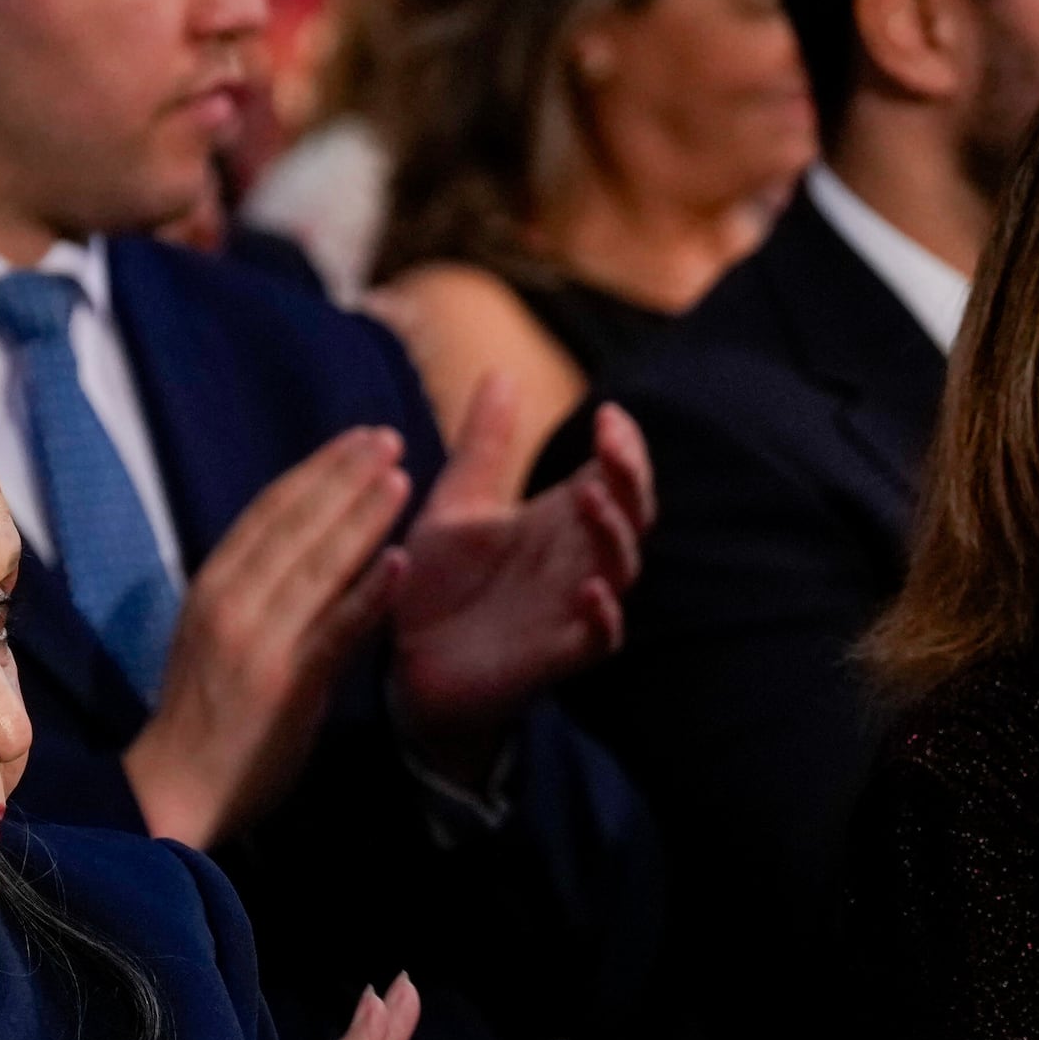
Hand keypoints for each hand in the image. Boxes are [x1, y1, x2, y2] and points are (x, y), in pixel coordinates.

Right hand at [121, 424, 410, 846]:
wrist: (171, 792)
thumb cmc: (201, 720)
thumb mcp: (213, 638)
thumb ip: (250, 595)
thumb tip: (295, 553)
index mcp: (212, 587)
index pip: (269, 511)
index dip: (316, 470)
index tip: (355, 440)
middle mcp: (231, 602)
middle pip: (295, 523)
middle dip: (344, 475)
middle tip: (389, 437)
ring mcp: (258, 641)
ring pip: (317, 564)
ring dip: (361, 516)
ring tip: (401, 477)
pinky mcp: (285, 683)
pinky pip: (334, 630)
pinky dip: (368, 593)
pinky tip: (401, 562)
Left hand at [388, 384, 648, 757]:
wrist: (406, 665)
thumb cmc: (438, 586)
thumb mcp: (455, 504)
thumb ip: (483, 447)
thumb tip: (501, 373)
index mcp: (557, 520)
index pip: (613, 474)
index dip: (623, 445)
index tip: (607, 413)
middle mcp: (576, 559)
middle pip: (632, 512)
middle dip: (629, 477)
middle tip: (608, 445)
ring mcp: (573, 607)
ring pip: (623, 567)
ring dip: (612, 532)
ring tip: (587, 499)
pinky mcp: (559, 654)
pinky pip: (600, 636)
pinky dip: (603, 614)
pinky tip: (589, 589)